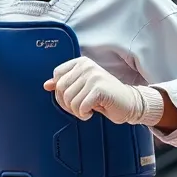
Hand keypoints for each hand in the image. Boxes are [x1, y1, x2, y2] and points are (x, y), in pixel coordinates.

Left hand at [44, 56, 161, 125]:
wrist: (130, 103)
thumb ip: (66, 84)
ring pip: (70, 100)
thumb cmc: (105, 96)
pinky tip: (92, 112)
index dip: (60, 92)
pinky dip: (84, 114)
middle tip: (79, 108)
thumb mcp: (83, 86)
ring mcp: (93, 76)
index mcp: (81, 63)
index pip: (57, 75)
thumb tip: (47, 85)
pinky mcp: (99, 89)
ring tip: (86, 110)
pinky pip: (80, 106)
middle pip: (61, 89)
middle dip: (67, 104)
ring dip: (76, 111)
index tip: (70, 99)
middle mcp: (87, 67)